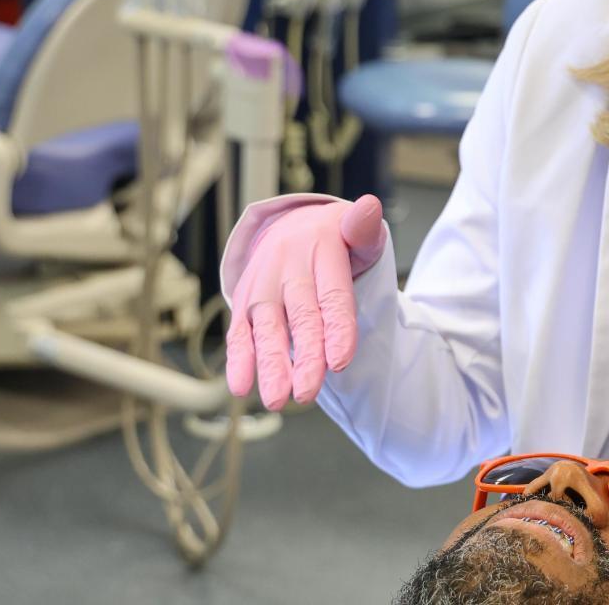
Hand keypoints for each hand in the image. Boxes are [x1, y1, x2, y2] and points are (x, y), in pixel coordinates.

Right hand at [225, 195, 386, 409]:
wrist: (297, 227)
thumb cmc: (338, 241)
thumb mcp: (358, 231)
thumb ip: (364, 229)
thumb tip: (369, 208)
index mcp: (322, 247)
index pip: (333, 293)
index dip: (337, 328)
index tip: (339, 361)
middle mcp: (288, 263)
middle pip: (300, 315)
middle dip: (304, 356)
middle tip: (307, 393)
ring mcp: (263, 282)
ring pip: (267, 326)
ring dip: (270, 364)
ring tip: (277, 399)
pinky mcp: (245, 298)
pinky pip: (239, 329)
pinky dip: (239, 358)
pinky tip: (240, 386)